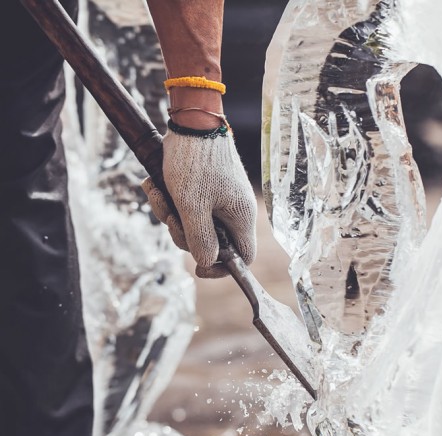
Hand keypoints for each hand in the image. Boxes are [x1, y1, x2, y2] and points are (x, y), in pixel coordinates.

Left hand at [142, 127, 256, 277]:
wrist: (191, 119)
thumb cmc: (195, 162)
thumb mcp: (192, 205)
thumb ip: (200, 239)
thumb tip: (207, 262)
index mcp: (240, 216)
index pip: (244, 256)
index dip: (223, 267)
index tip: (198, 268)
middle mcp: (233, 210)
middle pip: (212, 242)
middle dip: (183, 234)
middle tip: (168, 217)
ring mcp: (220, 198)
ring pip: (195, 224)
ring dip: (171, 214)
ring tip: (157, 193)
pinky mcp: (206, 188)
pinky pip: (188, 207)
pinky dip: (171, 201)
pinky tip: (155, 186)